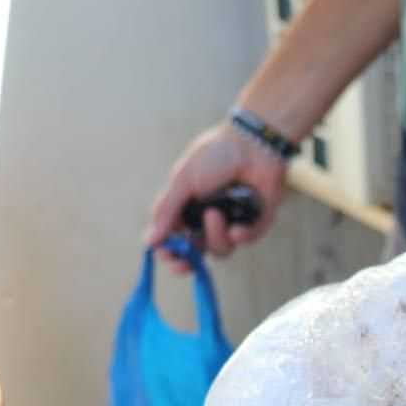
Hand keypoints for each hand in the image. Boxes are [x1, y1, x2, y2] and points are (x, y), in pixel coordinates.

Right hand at [143, 121, 287, 271]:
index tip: (165, 254)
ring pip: (221, 249)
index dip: (169, 252)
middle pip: (197, 254)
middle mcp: (209, 221)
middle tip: (183, 263)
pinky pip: (246, 240)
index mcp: (188, 210)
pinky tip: (237, 228)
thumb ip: (166, 210)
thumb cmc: (214, 155)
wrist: (251, 142)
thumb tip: (148, 242)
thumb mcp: (182, 180)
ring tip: (215, 214)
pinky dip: (241, 236)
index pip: (175, 240)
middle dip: (188, 262)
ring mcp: (233, 223)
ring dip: (215, 236)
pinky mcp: (256, 222)